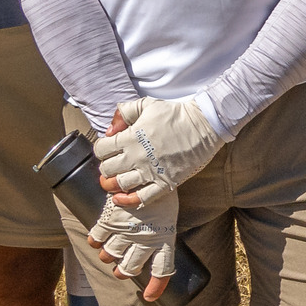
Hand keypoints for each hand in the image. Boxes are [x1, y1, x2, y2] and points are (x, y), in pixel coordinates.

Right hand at [86, 187, 183, 303]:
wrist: (152, 168)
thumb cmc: (162, 193)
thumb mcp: (168, 215)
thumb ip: (160, 230)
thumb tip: (149, 238)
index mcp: (164, 239)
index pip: (163, 270)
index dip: (156, 287)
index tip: (149, 298)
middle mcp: (145, 240)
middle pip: (129, 268)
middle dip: (122, 271)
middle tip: (119, 269)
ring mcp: (126, 231)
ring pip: (109, 255)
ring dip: (107, 256)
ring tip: (107, 252)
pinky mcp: (111, 220)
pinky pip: (96, 238)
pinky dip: (94, 241)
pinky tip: (95, 239)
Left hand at [102, 92, 225, 208]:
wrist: (204, 125)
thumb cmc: (176, 114)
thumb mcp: (146, 104)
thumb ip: (124, 112)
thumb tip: (110, 130)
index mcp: (131, 137)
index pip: (101, 150)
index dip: (101, 150)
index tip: (108, 150)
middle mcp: (137, 156)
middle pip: (107, 169)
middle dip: (106, 168)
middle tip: (112, 166)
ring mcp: (151, 171)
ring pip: (120, 185)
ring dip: (112, 185)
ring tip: (114, 182)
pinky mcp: (165, 183)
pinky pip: (141, 198)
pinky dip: (127, 201)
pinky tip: (120, 199)